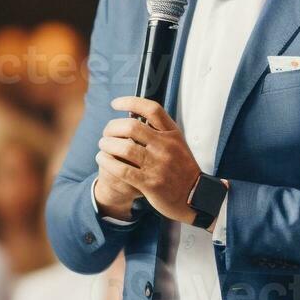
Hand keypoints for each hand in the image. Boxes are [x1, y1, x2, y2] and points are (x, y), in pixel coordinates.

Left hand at [98, 98, 208, 225]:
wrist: (196, 197)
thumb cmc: (182, 169)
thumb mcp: (178, 145)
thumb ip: (160, 132)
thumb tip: (134, 115)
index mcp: (173, 134)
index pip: (151, 109)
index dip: (130, 101)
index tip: (115, 104)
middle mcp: (166, 147)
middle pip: (132, 126)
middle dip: (112, 127)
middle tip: (106, 133)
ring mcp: (158, 165)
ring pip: (124, 147)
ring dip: (107, 145)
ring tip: (103, 146)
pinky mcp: (149, 183)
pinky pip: (121, 169)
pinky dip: (108, 162)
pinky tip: (103, 159)